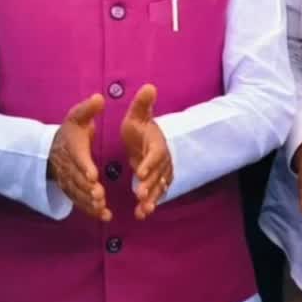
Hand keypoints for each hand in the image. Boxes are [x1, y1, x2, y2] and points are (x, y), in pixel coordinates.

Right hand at [48, 94, 109, 221]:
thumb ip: (88, 109)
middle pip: (77, 180)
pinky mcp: (72, 191)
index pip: (78, 158)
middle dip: (88, 189)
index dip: (84, 167)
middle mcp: (69, 166)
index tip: (93, 175)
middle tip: (100, 195)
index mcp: (72, 147)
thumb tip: (99, 98)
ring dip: (89, 202)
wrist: (50, 149)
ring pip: (78, 193)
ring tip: (102, 208)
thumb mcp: (77, 117)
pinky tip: (105, 216)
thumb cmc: (70, 132)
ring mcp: (69, 181)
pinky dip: (90, 210)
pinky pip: (80, 202)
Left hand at [120, 84, 171, 219]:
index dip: (149, 164)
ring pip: (159, 188)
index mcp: (157, 145)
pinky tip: (141, 214)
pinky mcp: (157, 183)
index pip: (155, 155)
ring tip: (143, 210)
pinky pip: (155, 195)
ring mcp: (161, 174)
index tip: (140, 173)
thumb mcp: (138, 116)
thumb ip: (143, 104)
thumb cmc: (140, 128)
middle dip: (150, 185)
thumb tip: (149, 86)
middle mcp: (163, 161)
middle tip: (139, 194)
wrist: (147, 140)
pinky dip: (149, 204)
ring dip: (151, 199)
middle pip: (158, 175)